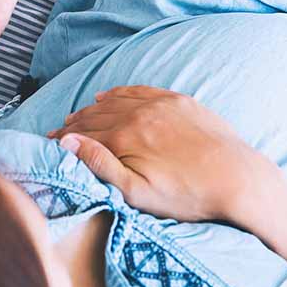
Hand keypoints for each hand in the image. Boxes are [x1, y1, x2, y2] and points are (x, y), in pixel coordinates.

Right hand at [49, 85, 276, 222]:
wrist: (238, 179)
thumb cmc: (188, 195)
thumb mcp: (137, 192)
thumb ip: (101, 165)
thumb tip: (68, 142)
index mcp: (126, 137)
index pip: (84, 135)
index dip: (64, 140)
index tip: (48, 142)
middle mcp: (140, 113)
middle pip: (96, 115)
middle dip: (74, 123)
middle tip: (58, 131)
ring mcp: (161, 104)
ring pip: (116, 100)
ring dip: (93, 108)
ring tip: (77, 116)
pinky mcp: (179, 101)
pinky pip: (140, 90)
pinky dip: (120, 93)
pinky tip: (108, 96)